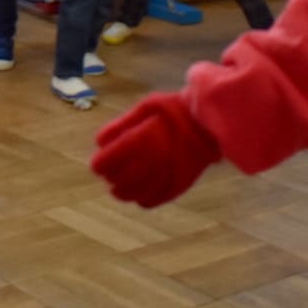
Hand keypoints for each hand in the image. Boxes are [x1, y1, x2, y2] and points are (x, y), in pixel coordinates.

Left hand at [91, 92, 219, 208]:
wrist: (209, 123)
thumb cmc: (175, 110)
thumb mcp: (146, 106)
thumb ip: (121, 124)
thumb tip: (99, 142)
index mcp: (140, 140)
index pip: (107, 162)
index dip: (99, 165)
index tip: (98, 164)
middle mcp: (150, 162)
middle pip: (117, 181)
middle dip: (110, 176)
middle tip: (110, 170)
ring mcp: (164, 177)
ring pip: (131, 195)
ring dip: (122, 190)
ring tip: (120, 184)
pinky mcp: (176, 188)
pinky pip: (149, 201)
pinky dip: (140, 197)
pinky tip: (140, 189)